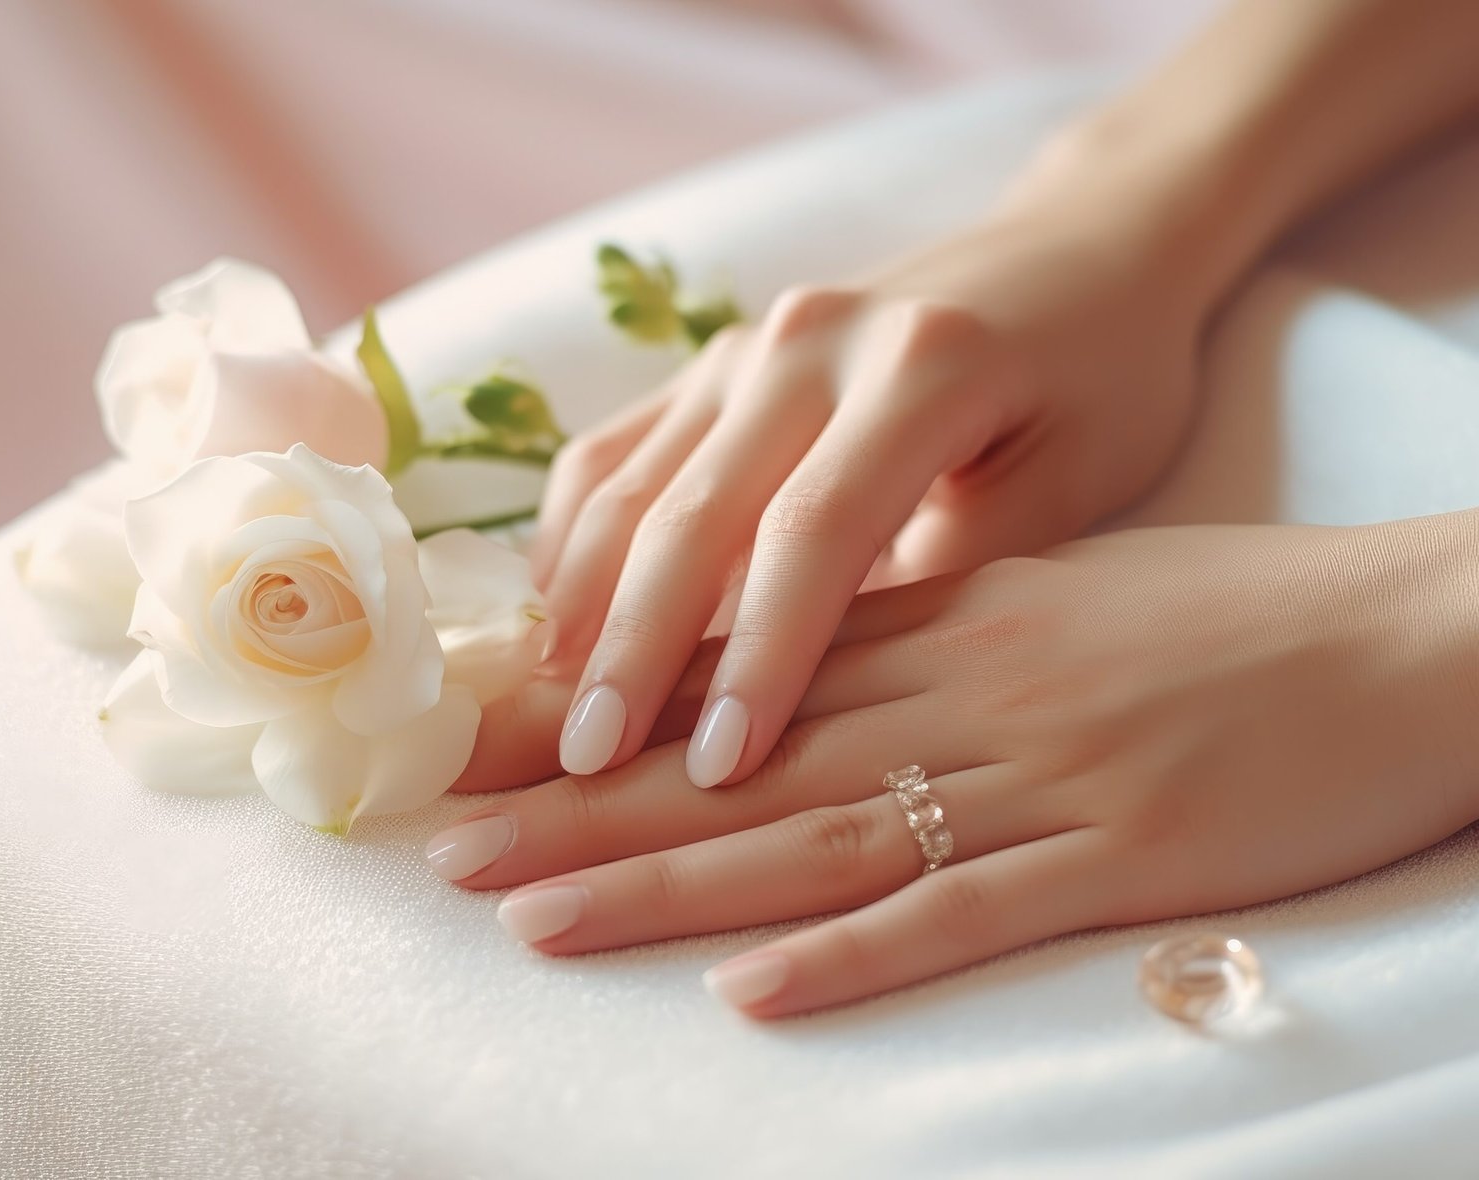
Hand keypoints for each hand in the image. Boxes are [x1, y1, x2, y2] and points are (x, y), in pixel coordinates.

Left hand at [428, 518, 1478, 1017]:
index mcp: (950, 622)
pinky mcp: (1123, 854)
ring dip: (668, 882)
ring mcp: (1040, 773)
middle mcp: (967, 689)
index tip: (493, 751)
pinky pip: (970, 908)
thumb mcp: (1060, 591)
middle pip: (742, 754)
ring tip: (534, 919)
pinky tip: (753, 992)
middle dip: (587, 804)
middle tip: (451, 848)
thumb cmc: (1233, 615)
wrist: (1405, 633)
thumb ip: (934, 626)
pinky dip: (857, 952)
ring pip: (819, 829)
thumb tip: (815, 661)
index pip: (742, 668)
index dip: (612, 713)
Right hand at [535, 195, 1214, 789]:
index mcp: (922, 366)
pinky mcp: (715, 361)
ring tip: (551, 710)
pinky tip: (555, 618)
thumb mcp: (1076, 484)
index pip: (813, 531)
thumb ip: (958, 578)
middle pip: (692, 509)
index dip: (759, 655)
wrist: (1080, 251)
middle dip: (632, 647)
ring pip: (629, 478)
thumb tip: (837, 691)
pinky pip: (616, 448)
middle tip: (588, 764)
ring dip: (580, 600)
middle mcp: (813, 340)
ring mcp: (750, 343)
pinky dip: (574, 534)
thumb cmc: (1103, 381)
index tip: (719, 768)